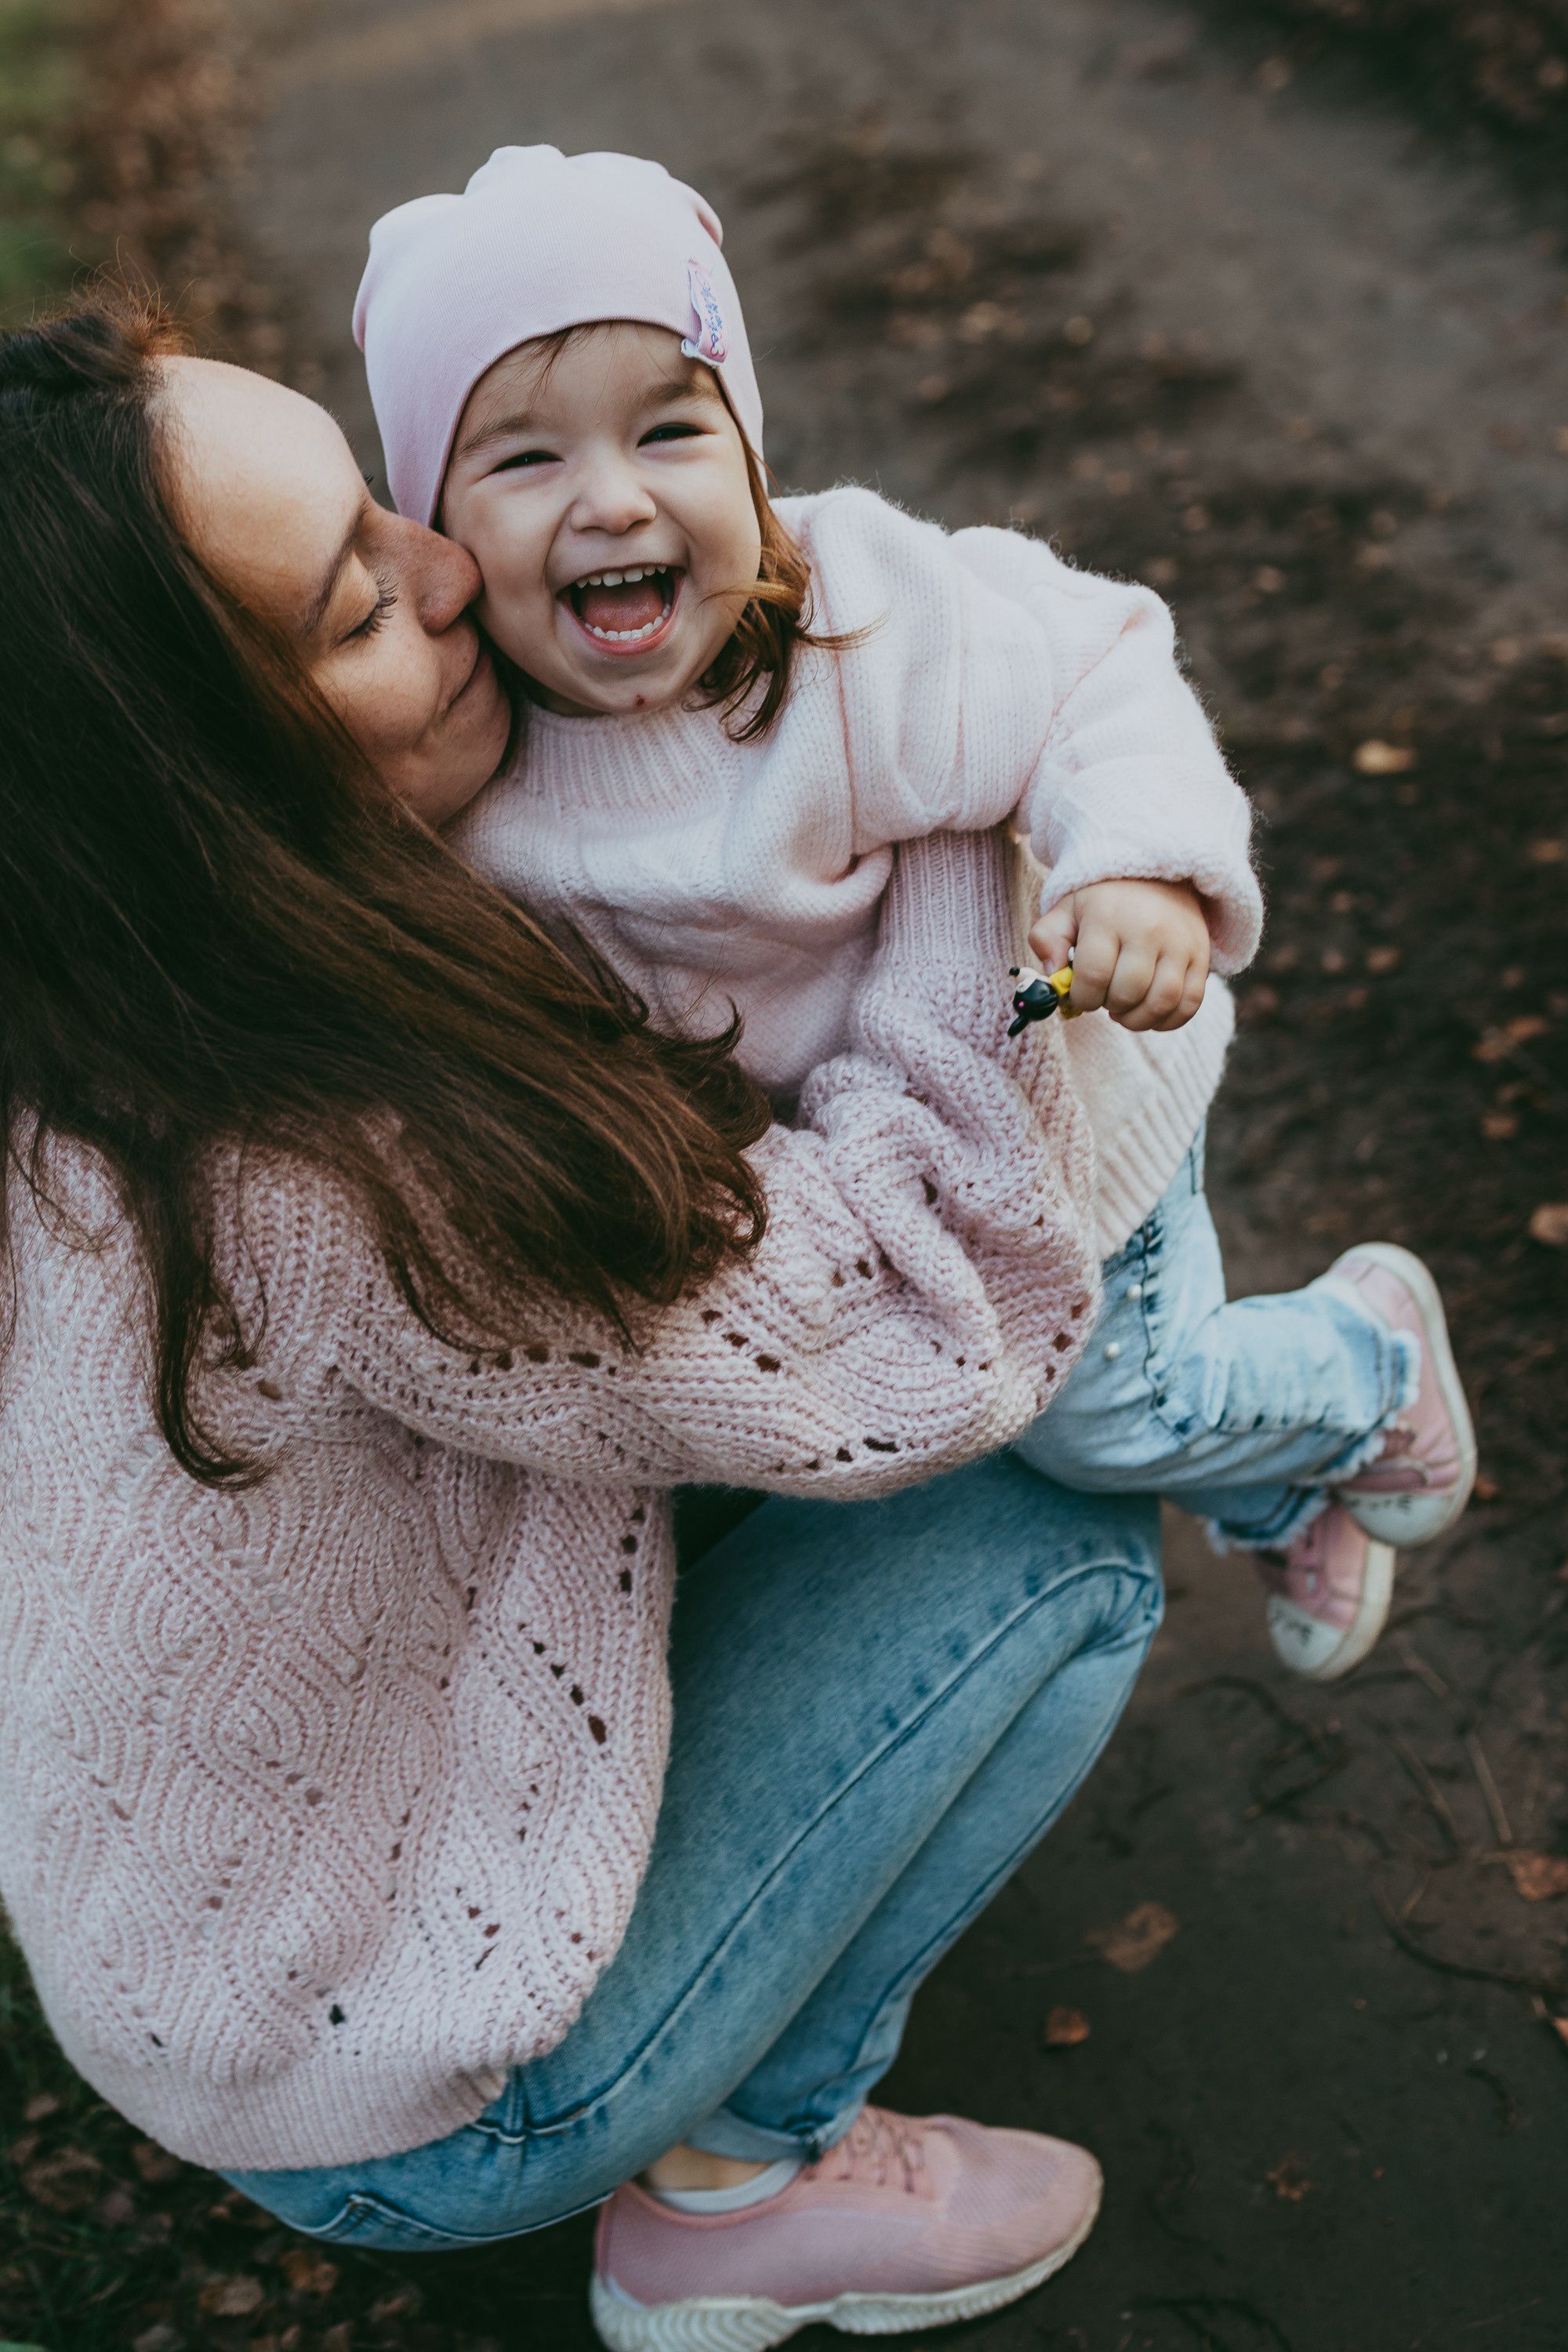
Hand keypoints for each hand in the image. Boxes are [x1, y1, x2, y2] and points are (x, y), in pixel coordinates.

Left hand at [1029, 878, 1209, 1032]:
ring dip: (1137, 1020)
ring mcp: (1180, 944)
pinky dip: (1167, 1021)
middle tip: (1103, 998)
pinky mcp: (1201, 957)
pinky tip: (1148, 1013)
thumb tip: (1053, 977)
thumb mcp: (1066, 910)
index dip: (1082, 998)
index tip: (1080, 995)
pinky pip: (1190, 1004)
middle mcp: (1148, 929)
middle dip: (1109, 1006)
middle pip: (1128, 992)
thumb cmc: (1105, 901)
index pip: (1094, 975)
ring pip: (1161, 1002)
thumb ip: (1047, 940)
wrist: (1156, 874)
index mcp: (1108, 917)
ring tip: (1123, 1011)